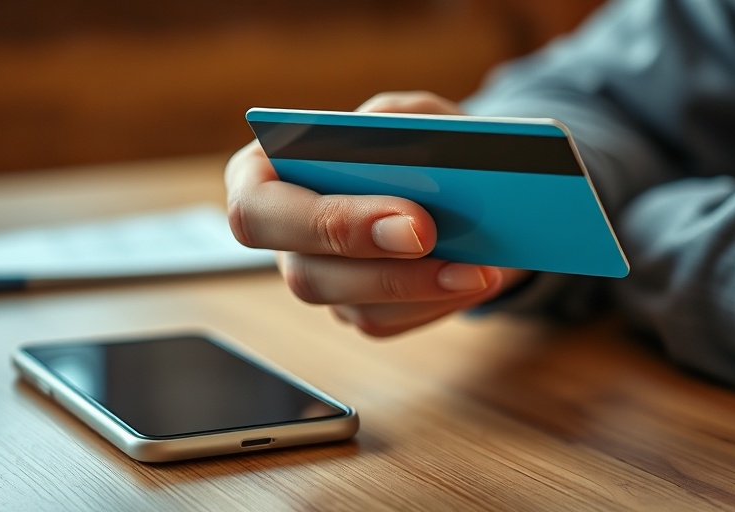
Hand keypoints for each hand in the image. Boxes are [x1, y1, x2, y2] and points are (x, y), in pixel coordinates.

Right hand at [225, 91, 531, 336]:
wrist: (458, 186)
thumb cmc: (417, 141)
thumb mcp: (410, 112)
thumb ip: (398, 121)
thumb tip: (405, 156)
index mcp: (266, 174)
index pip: (256, 207)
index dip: (322, 219)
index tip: (404, 215)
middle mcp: (284, 235)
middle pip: (302, 272)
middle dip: (377, 263)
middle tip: (434, 238)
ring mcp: (318, 277)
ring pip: (348, 305)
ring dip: (417, 288)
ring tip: (478, 269)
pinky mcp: (355, 308)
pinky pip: (384, 322)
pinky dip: (434, 303)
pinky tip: (475, 279)